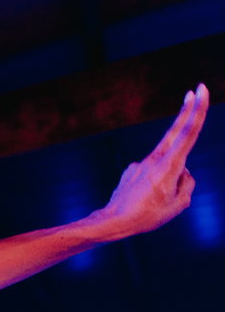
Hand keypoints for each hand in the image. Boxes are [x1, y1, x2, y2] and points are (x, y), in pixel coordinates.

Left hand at [99, 84, 208, 237]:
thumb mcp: (179, 204)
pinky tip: (143, 200)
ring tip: (155, 202)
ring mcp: (141, 163)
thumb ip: (187, 183)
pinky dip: (155, 184)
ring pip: (166, 165)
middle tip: (195, 90)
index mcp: (169, 166)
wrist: (112, 222)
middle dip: (187, 111)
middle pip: (175, 132)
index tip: (200, 90)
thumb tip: (182, 172)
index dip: (196, 110)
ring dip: (169, 178)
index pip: (187, 133)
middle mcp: (154, 160)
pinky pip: (152, 174)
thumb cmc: (148, 216)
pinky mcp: (132, 169)